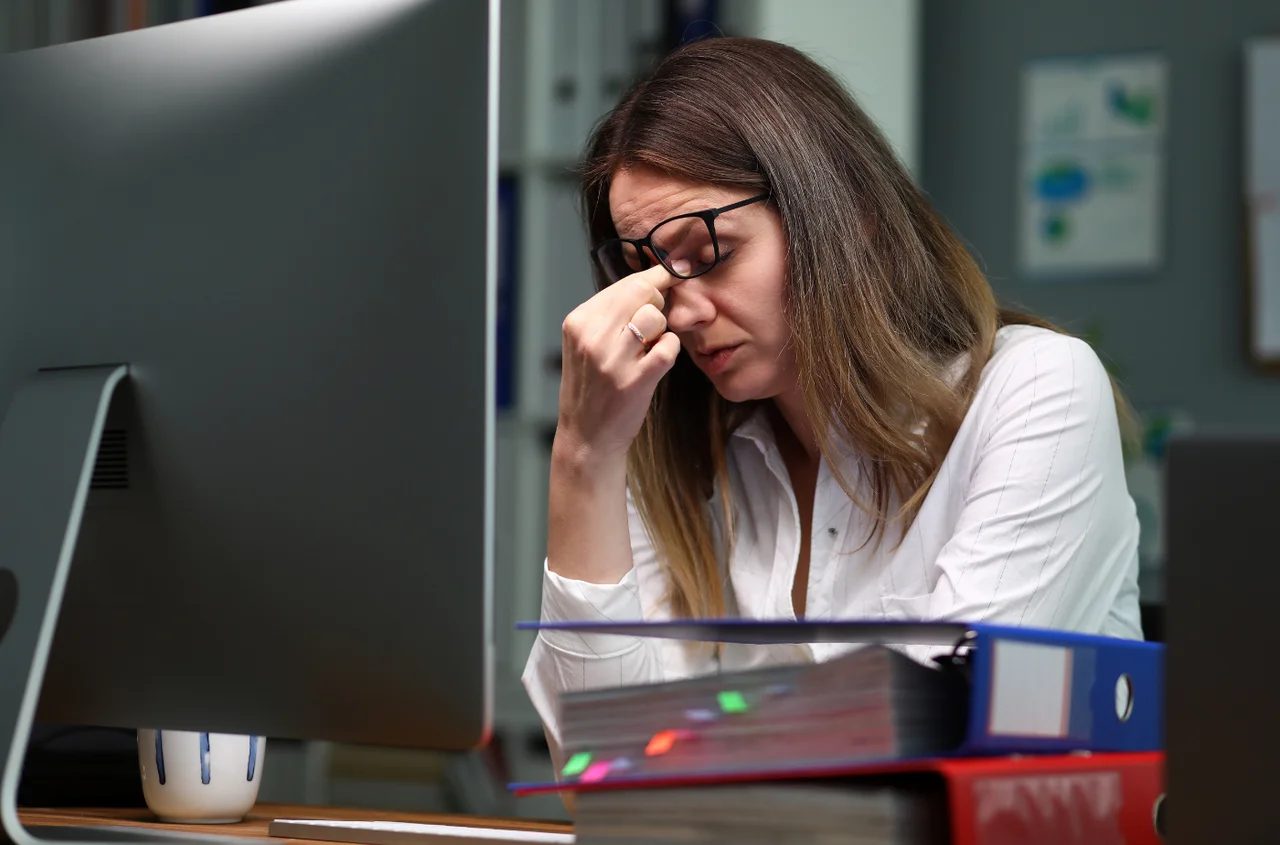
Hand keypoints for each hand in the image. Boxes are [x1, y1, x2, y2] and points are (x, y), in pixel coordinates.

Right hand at [556, 261, 686, 461]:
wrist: (586, 437)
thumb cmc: (592, 387)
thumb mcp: (586, 344)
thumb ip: (610, 314)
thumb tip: (652, 281)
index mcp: (578, 322)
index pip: (625, 284)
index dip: (655, 276)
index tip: (675, 270)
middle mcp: (592, 337)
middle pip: (642, 292)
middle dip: (659, 301)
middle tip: (653, 323)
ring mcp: (613, 360)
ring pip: (656, 316)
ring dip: (661, 329)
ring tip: (648, 347)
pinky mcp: (635, 381)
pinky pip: (669, 346)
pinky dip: (670, 349)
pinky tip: (657, 360)